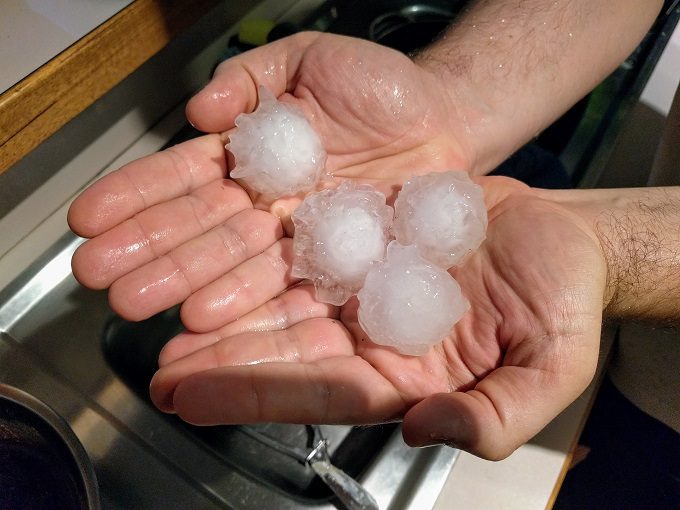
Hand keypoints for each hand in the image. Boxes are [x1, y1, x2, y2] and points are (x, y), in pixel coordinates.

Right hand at [67, 32, 471, 325]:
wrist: (447, 122)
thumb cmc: (381, 87)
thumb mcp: (310, 61)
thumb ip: (252, 79)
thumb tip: (200, 112)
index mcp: (254, 157)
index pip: (186, 178)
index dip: (137, 196)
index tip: (88, 218)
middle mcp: (268, 205)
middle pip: (201, 231)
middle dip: (149, 252)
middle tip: (98, 278)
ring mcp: (299, 240)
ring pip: (234, 266)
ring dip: (185, 286)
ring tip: (139, 304)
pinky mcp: (337, 268)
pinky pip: (289, 288)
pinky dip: (247, 305)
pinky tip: (206, 322)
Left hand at [149, 176, 606, 459]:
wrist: (561, 237)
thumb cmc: (562, 301)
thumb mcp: (549, 367)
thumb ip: (495, 416)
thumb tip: (430, 428)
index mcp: (404, 374)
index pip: (315, 391)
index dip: (251, 393)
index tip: (188, 396)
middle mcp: (371, 331)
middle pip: (281, 347)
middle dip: (217, 356)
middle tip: (155, 362)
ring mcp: (363, 283)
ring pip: (280, 296)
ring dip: (224, 303)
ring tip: (164, 307)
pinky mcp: (363, 236)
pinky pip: (304, 241)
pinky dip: (261, 247)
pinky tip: (220, 249)